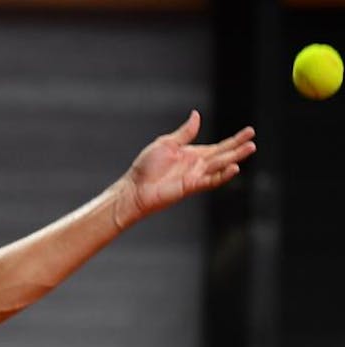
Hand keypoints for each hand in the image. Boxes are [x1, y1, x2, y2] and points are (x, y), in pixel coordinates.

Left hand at [116, 110, 255, 227]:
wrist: (135, 187)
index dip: (234, 139)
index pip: (219, 146)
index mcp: (193, 154)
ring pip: (220, 165)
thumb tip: (197, 115)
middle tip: (253, 140)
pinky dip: (223, 175)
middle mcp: (198, 165)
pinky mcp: (191, 186)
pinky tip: (234, 167)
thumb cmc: (147, 167)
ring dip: (235, 158)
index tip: (250, 131)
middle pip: (223, 155)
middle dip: (238, 147)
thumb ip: (185, 133)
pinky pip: (211, 180)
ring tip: (250, 149)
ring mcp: (196, 176)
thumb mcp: (166, 143)